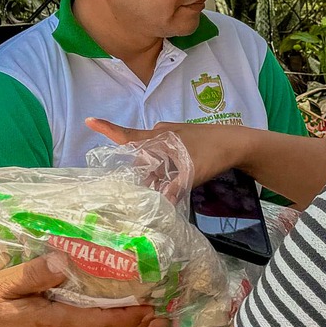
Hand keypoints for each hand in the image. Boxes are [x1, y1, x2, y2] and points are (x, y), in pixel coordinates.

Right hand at [83, 117, 250, 182]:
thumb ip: (172, 189)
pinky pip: (165, 154)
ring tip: (161, 189)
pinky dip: (165, 167)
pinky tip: (173, 180)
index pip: (128, 135)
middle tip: (142, 190)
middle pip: (141, 153)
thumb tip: (159, 205)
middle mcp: (162, 133)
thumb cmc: (211, 154)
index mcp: (159, 138)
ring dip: (154, 171)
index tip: (88, 120)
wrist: (237, 143)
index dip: (108, 129)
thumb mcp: (190, 174)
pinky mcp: (183, 140)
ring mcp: (173, 135)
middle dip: (140, 170)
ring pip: (154, 155)